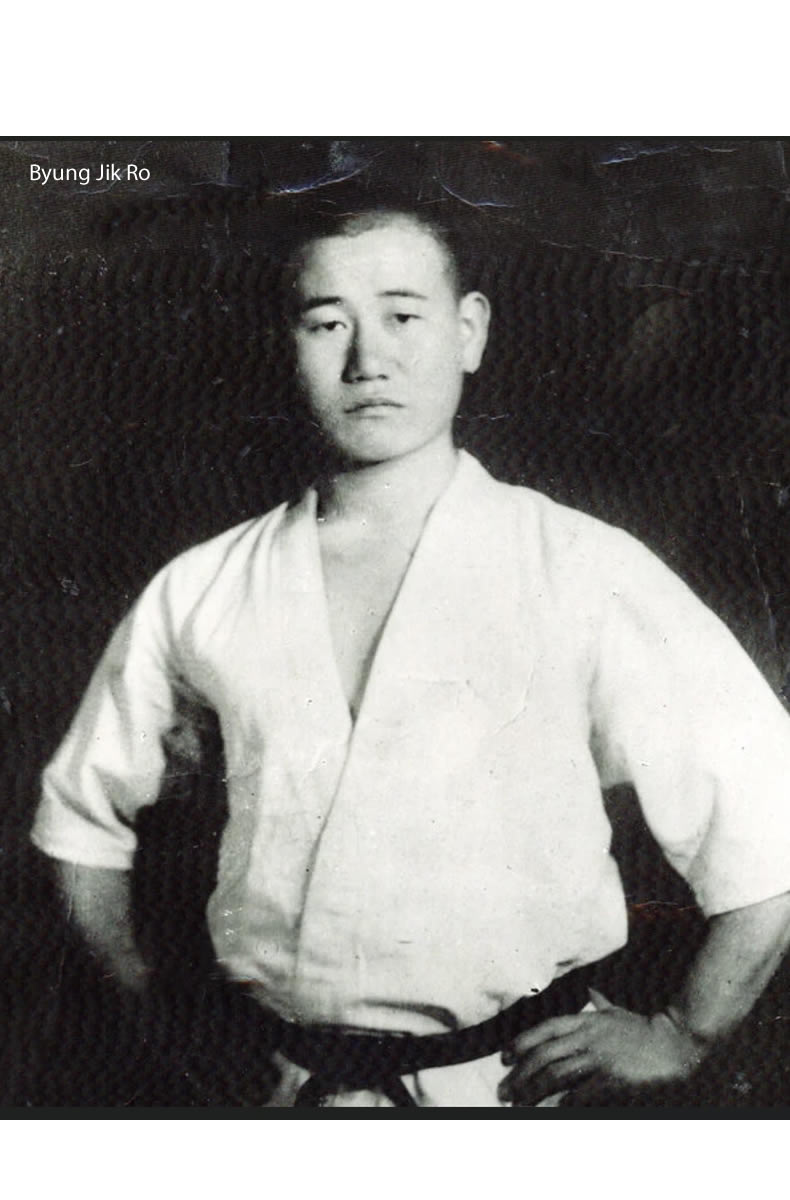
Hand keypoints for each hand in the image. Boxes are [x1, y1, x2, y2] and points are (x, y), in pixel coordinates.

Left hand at [498, 989, 707, 1105]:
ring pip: (555, 1074)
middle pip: (544, 1055)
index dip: (522, 1042)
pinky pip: (580, 1093)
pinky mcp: (611, 1078)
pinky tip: (550, 1110)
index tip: (505, 1057)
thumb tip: (589, 992)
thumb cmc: (643, 1029)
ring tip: (519, 1104)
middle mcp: (588, 1037)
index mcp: (586, 1021)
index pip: (545, 1029)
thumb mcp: (617, 1012)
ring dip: (533, 1091)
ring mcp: (599, 1058)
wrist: (673, 1043)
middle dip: (520, 1074)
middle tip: (505, 1090)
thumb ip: (599, 1004)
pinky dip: (562, 1102)